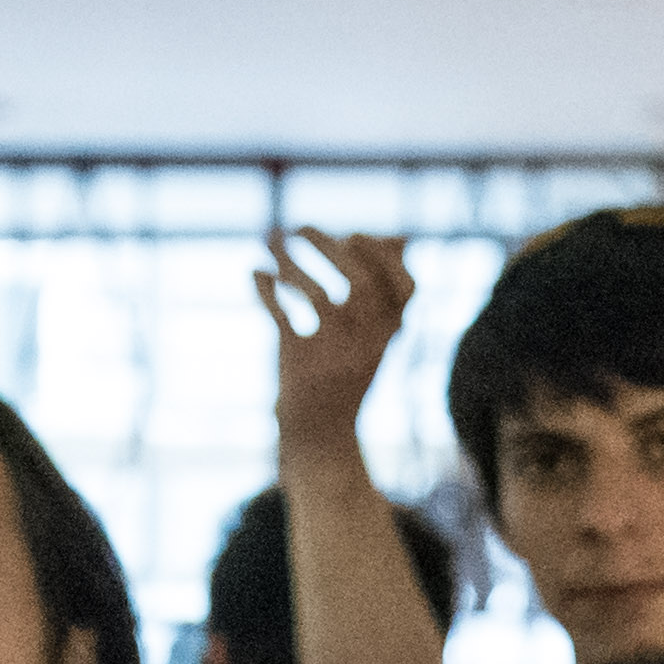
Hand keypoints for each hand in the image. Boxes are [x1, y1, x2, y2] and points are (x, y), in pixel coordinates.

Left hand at [258, 229, 414, 457]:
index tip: (354, 235)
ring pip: (316, 294)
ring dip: (289, 260)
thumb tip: (400, 236)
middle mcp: (368, 343)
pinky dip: (266, 290)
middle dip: (327, 247)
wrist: (321, 437)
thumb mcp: (375, 335)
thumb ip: (385, 289)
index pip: (407, 288)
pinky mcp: (301, 364)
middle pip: (359, 282)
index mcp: (389, 334)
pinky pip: (282, 317)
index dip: (383, 256)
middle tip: (300, 227)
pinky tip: (255, 273)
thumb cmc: (347, 373)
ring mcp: (334, 355)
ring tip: (270, 239)